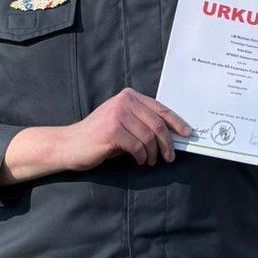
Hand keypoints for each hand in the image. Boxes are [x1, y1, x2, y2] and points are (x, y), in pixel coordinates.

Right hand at [62, 89, 191, 169]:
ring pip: (149, 137)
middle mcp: (124, 101)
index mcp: (129, 96)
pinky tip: (139, 161)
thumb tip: (171, 135)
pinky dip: (142, 157)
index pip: (160, 109)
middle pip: (157, 124)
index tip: (187, 134)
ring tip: (150, 161)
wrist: (70, 145)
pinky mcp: (112, 131)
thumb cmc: (99, 136)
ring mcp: (117, 115)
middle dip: (167, 143)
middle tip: (170, 157)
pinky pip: (138, 147)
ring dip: (153, 153)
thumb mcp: (122, 122)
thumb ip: (142, 122)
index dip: (177, 122)